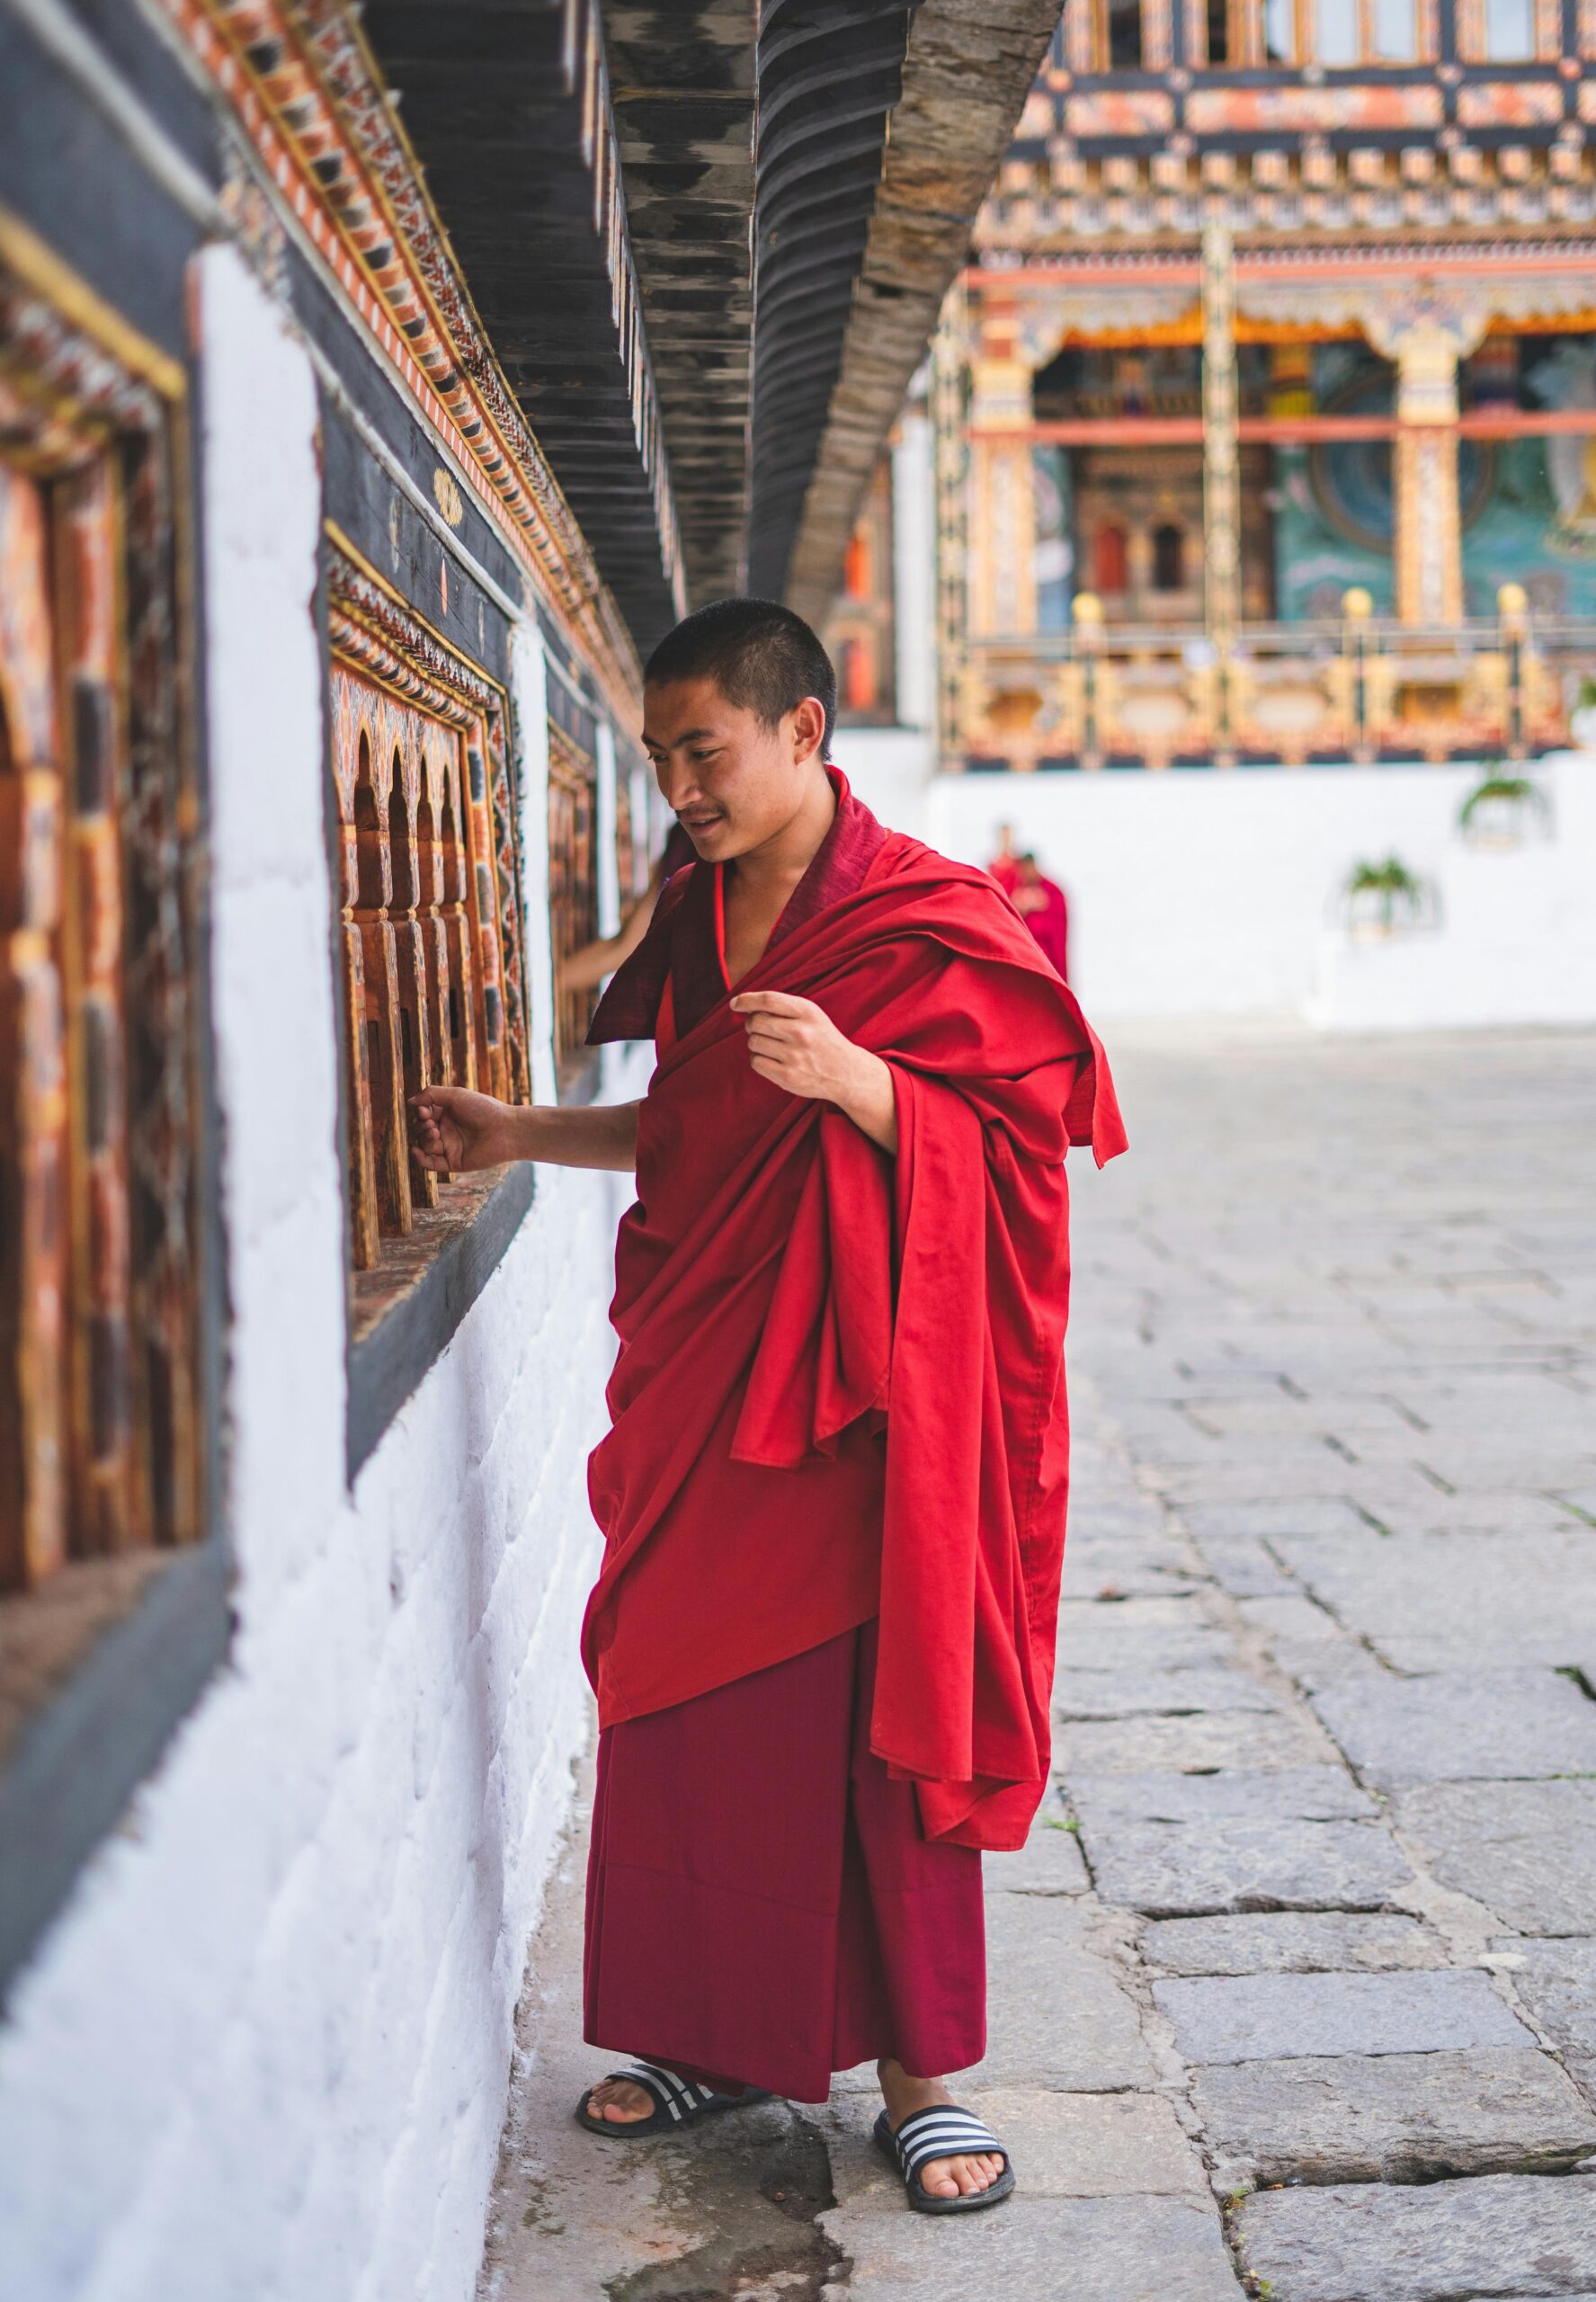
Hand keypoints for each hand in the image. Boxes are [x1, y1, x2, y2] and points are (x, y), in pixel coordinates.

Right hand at [408, 1084, 512, 1174]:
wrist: (505, 1131)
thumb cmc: (483, 1109)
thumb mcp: (455, 1095)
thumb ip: (431, 1094)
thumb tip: (410, 1101)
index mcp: (448, 1114)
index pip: (424, 1114)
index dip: (421, 1113)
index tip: (425, 1111)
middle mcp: (448, 1130)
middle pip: (422, 1130)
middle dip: (421, 1126)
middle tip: (431, 1124)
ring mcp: (450, 1147)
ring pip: (425, 1145)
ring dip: (424, 1139)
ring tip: (435, 1133)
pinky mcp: (453, 1162)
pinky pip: (431, 1164)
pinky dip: (420, 1159)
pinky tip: (415, 1151)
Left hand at [728, 991, 897, 1152]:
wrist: (845, 1072)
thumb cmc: (821, 1039)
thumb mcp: (811, 1015)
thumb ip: (781, 1007)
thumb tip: (741, 1004)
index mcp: (808, 1012)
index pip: (768, 1000)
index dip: (746, 1000)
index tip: (735, 1004)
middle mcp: (801, 1033)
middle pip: (755, 1022)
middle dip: (753, 1024)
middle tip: (762, 1029)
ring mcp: (794, 1056)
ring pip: (753, 1042)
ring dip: (757, 1043)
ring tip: (774, 1046)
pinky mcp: (788, 1076)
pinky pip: (756, 1062)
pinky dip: (759, 1060)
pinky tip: (774, 1060)